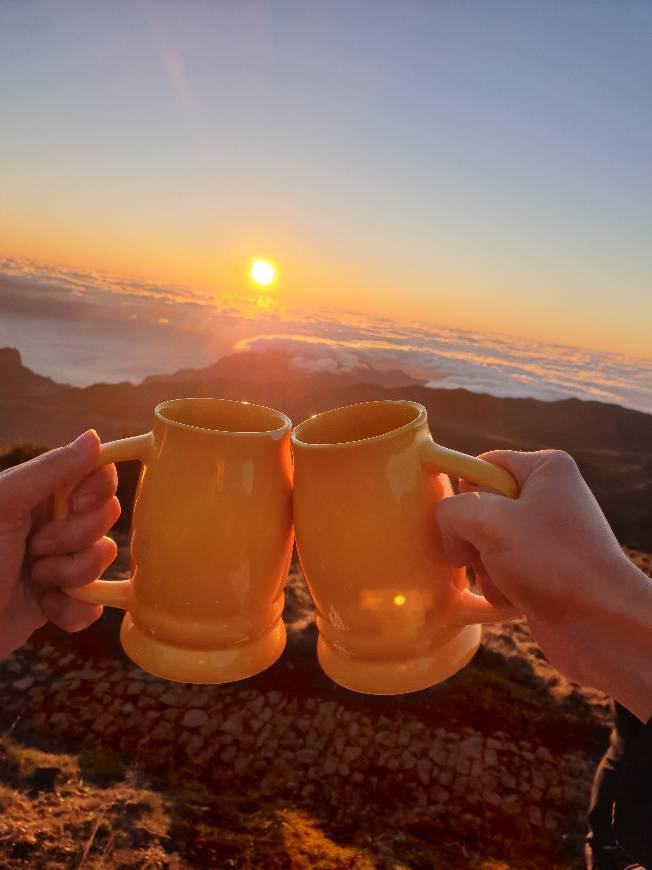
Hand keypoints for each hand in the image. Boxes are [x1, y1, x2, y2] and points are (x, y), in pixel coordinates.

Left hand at [0, 430, 119, 658]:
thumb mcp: (3, 504)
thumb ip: (50, 470)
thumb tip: (94, 437)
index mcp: (40, 493)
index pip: (97, 475)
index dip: (97, 492)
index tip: (74, 505)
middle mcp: (54, 523)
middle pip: (107, 518)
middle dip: (74, 539)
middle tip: (35, 548)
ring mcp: (61, 562)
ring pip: (103, 559)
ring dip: (70, 575)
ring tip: (34, 580)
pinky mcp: (64, 602)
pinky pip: (96, 603)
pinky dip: (73, 609)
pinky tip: (45, 607)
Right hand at [437, 449, 651, 719]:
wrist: (601, 626)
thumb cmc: (554, 564)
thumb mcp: (490, 522)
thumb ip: (452, 510)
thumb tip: (446, 526)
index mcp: (545, 469)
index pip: (483, 465)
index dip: (466, 492)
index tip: (462, 519)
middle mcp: (547, 498)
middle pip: (478, 507)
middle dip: (472, 537)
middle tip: (485, 552)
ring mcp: (543, 537)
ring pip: (483, 543)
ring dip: (483, 567)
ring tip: (508, 580)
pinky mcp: (540, 570)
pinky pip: (498, 570)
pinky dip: (498, 587)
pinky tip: (517, 598)